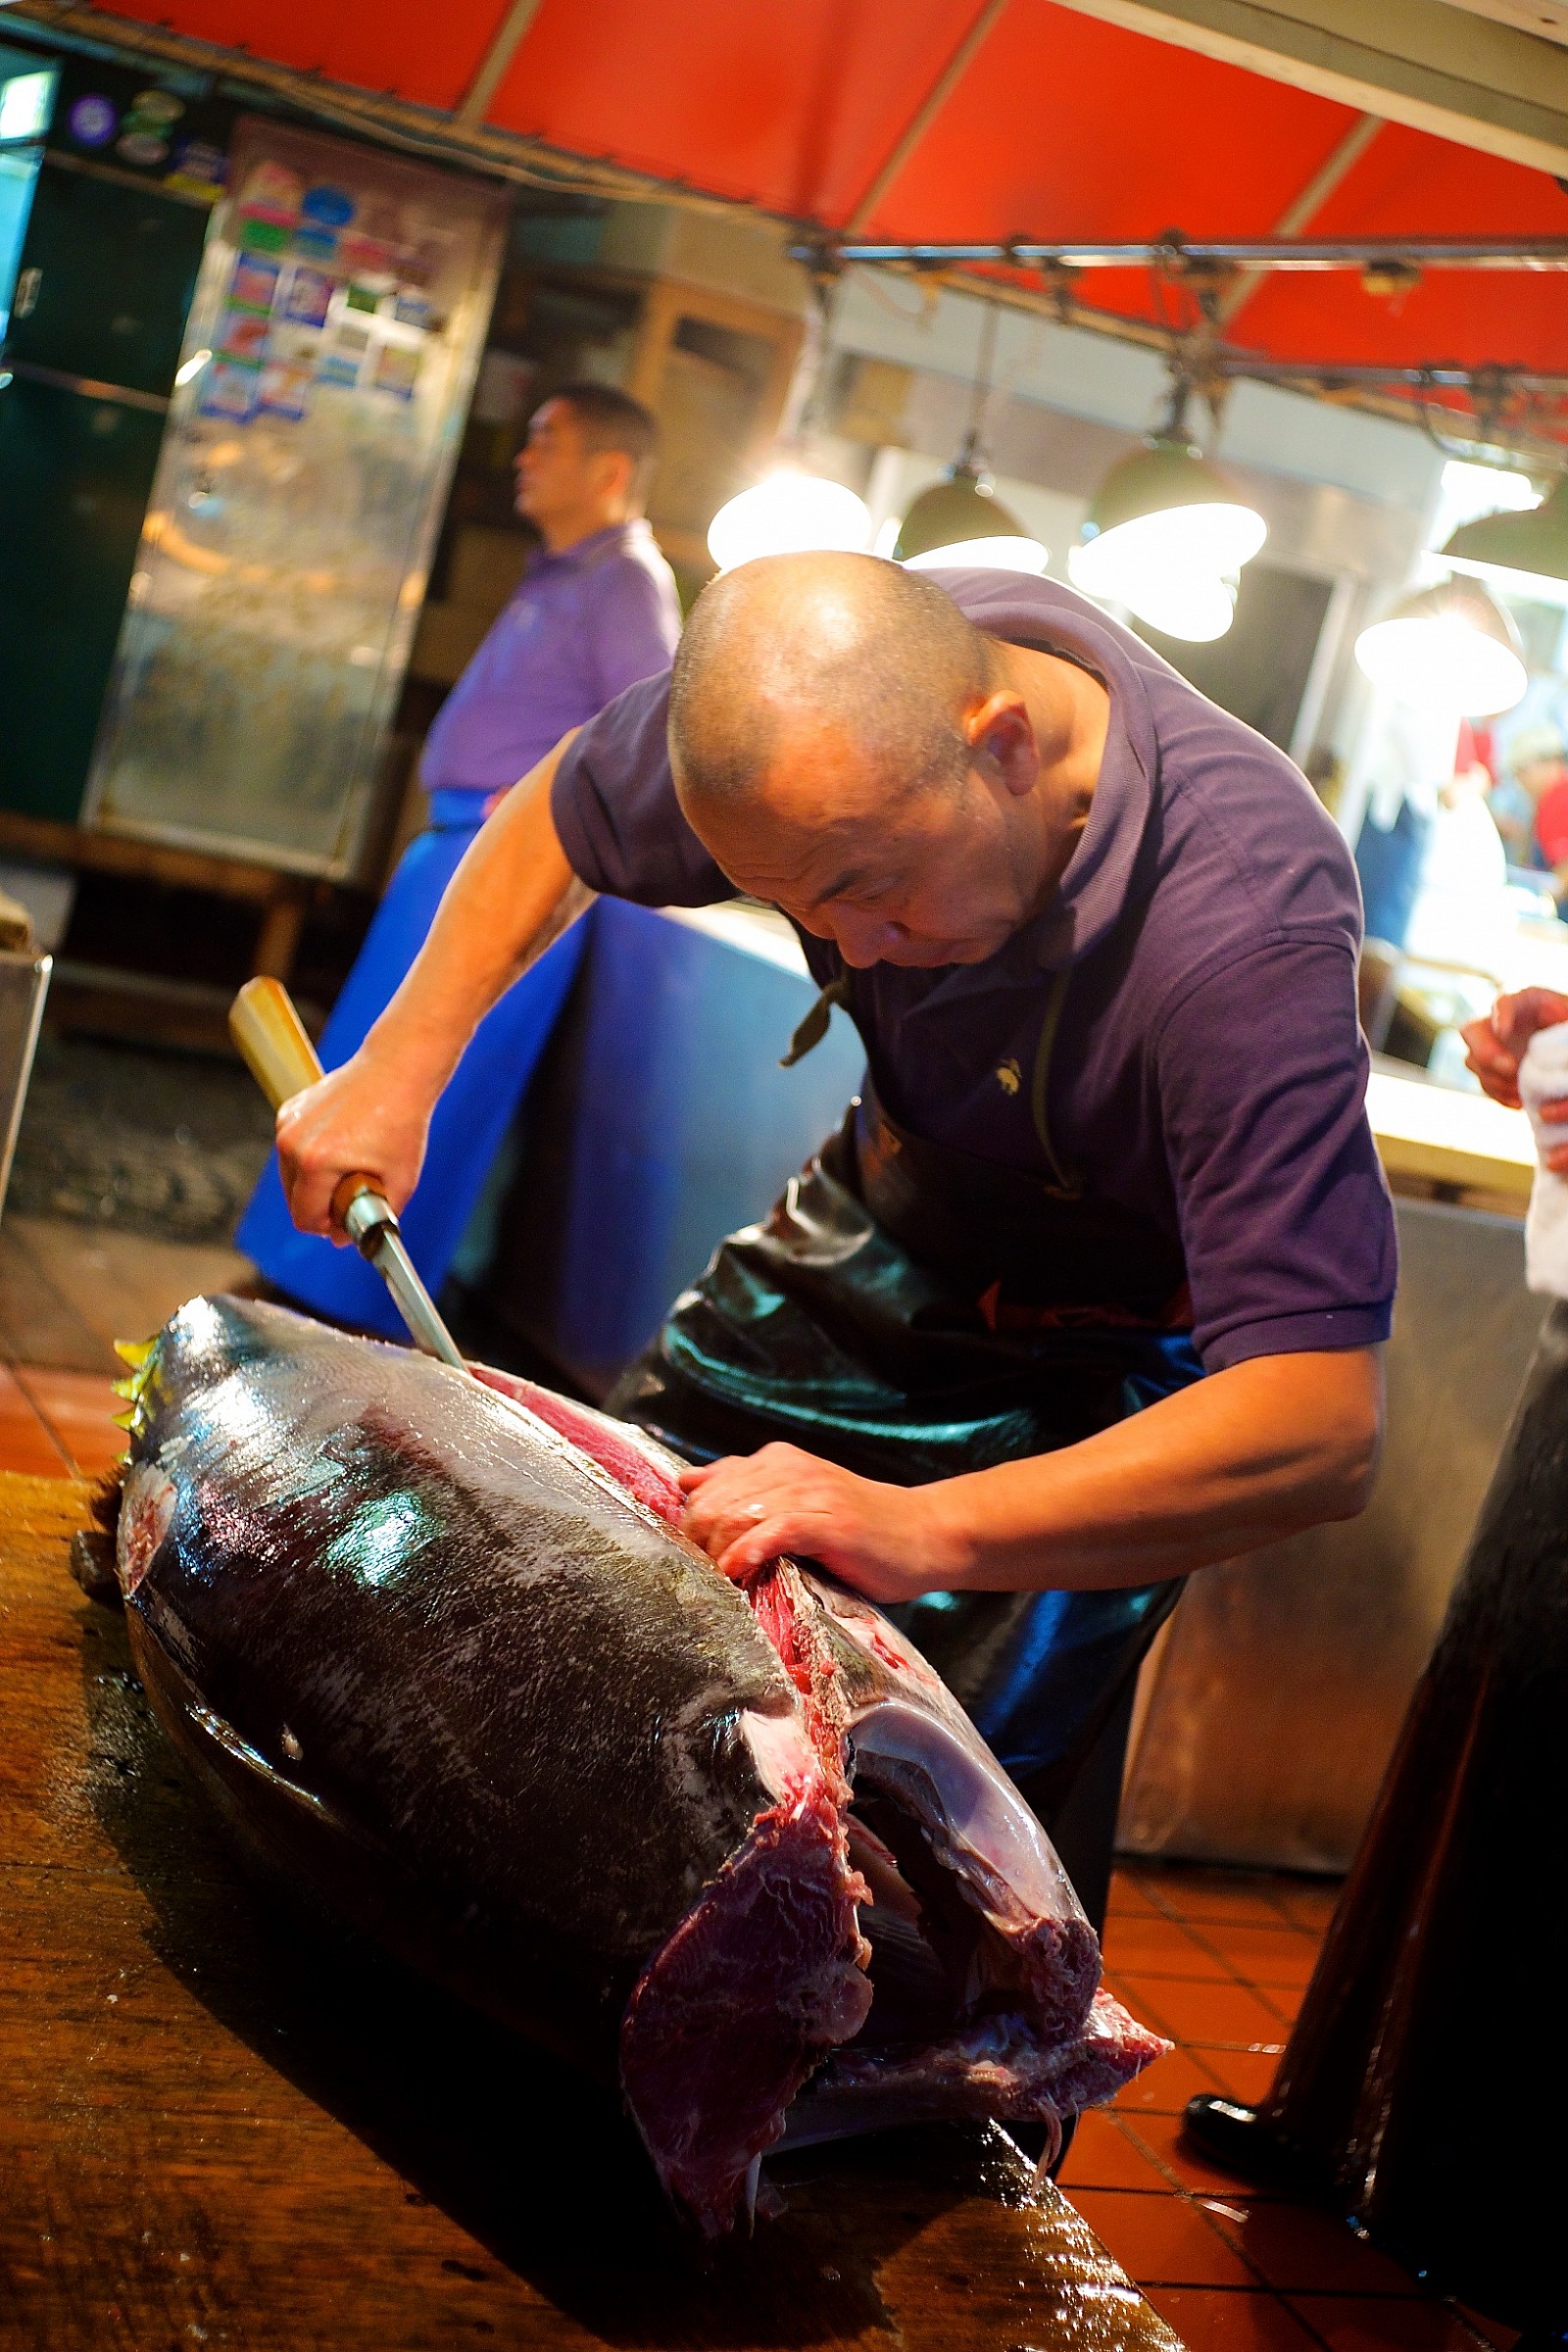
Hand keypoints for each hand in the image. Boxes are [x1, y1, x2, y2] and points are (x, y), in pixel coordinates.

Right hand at [274, 1047, 432, 1239]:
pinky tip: (343, 1146)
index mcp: (315, 1162)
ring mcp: (287, 1124)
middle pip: (293, 1200)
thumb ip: (375, 1219)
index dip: (327, 1228)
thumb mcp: (401, 1181)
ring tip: (351, 1168)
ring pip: (290, 1177)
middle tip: (356, 1192)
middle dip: (321, 1206)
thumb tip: (342, 1240)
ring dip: (315, 1184)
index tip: (349, 1220)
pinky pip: (293, 1152)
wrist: (396, 1070)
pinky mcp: (289, 1112)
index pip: (304, 1218)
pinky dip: (312, 1159)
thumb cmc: (402, 1123)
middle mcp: (292, 1142)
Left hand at [678, 1443, 965, 1603]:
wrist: (925, 1534)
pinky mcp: (828, 1521)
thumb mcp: (796, 1500)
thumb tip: (687, 1484)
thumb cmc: (860, 1529)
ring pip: (737, 1514)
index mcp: (777, 1460)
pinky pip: (773, 1531)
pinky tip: (738, 1572)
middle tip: (704, 1576)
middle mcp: (789, 1468)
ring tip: (719, 1580)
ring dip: (718, 1552)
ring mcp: (810, 1492)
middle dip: (699, 1543)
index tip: (696, 1559)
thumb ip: (746, 1489)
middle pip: (714, 1502)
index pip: (708, 1485)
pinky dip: (748, 1553)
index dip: (692, 1525)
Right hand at [1461, 986, 1567, 1100]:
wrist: (1566, 1047)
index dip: (1498, 1013)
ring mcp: (1491, 1047)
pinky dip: (1500, 1095)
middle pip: (1472, 1030)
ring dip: (1494, 1078)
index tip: (1503, 1031)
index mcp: (1524, 1001)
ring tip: (1521, 1089)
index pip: (1503, 1000)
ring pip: (1473, 1061)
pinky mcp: (1493, 1070)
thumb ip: (1562, 1021)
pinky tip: (1520, 1102)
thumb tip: (1543, 1035)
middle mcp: (1499, 1022)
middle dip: (1485, 1051)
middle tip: (1510, 1067)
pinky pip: (1485, 1084)